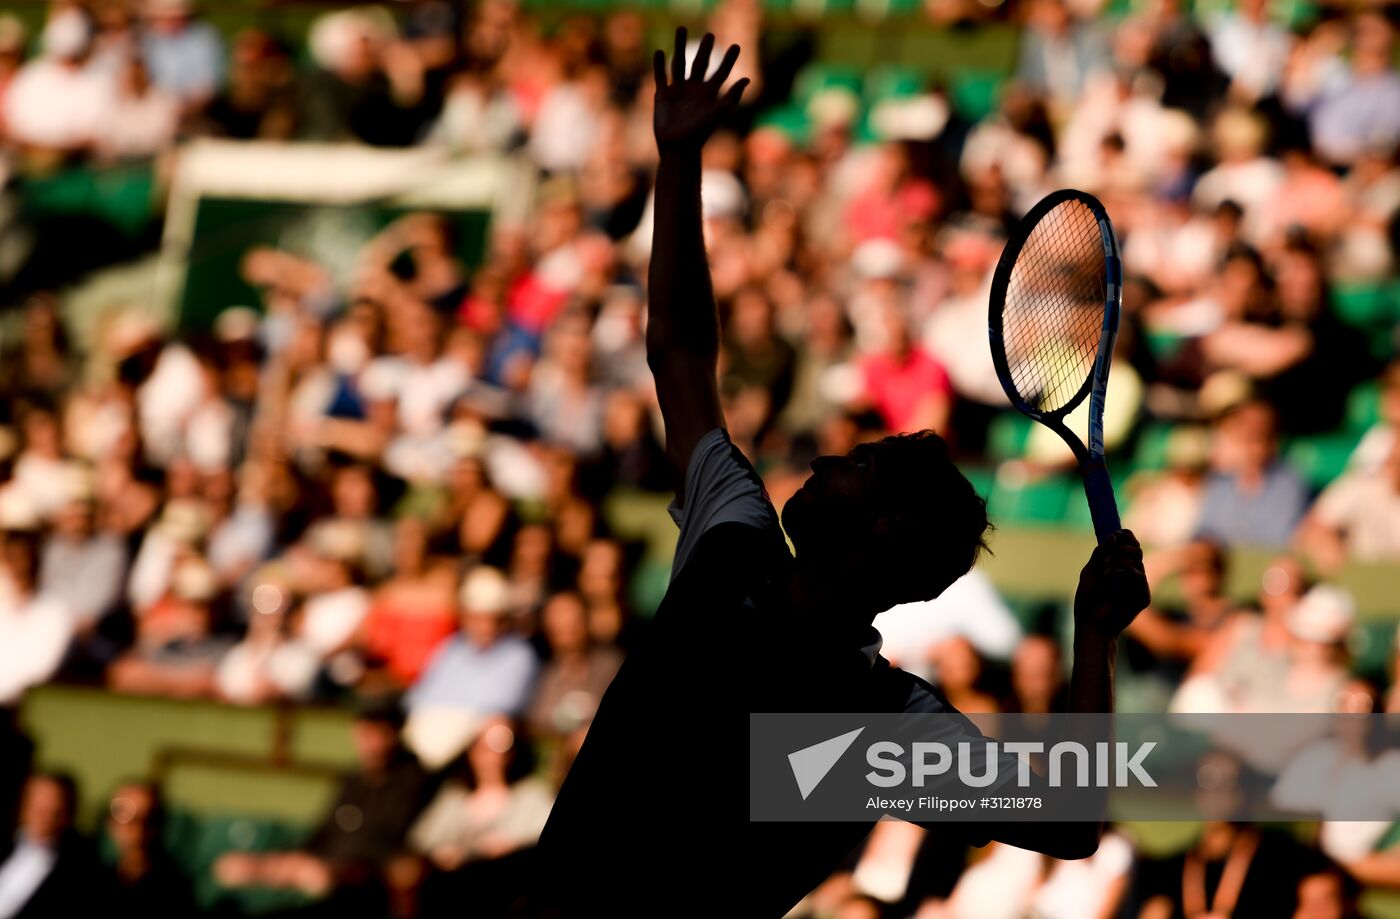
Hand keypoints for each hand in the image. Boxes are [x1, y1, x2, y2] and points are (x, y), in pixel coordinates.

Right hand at [653, 28, 747, 152]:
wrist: (678, 147)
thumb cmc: (699, 133)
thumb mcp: (718, 113)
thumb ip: (731, 96)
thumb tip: (747, 79)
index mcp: (709, 94)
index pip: (721, 72)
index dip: (729, 60)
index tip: (736, 46)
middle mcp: (694, 90)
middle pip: (700, 63)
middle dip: (705, 49)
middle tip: (710, 35)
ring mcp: (678, 91)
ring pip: (679, 64)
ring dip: (679, 46)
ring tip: (680, 28)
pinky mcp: (663, 95)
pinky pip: (660, 76)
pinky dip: (659, 64)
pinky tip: (659, 52)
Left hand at [1074, 529, 1149, 637]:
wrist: (1091, 624)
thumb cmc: (1088, 602)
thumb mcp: (1091, 573)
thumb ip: (1101, 554)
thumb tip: (1114, 535)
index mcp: (1120, 569)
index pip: (1130, 546)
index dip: (1126, 537)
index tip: (1117, 533)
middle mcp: (1132, 576)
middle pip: (1136, 550)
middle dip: (1121, 547)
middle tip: (1106, 556)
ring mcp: (1138, 587)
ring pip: (1136, 560)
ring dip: (1117, 560)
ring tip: (1104, 572)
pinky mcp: (1142, 598)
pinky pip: (1138, 575)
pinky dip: (1121, 571)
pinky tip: (1111, 576)